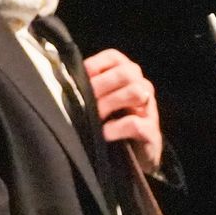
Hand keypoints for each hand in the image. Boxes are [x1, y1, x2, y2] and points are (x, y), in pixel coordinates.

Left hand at [84, 47, 162, 173]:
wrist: (132, 157)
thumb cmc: (110, 123)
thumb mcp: (99, 101)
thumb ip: (88, 87)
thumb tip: (64, 77)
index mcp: (127, 75)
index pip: (114, 57)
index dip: (95, 65)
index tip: (80, 78)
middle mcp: (142, 87)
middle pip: (127, 72)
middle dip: (101, 86)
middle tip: (85, 102)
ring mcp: (149, 109)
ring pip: (135, 92)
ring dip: (109, 104)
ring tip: (95, 118)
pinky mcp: (151, 131)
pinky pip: (135, 123)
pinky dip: (116, 128)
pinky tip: (104, 134)